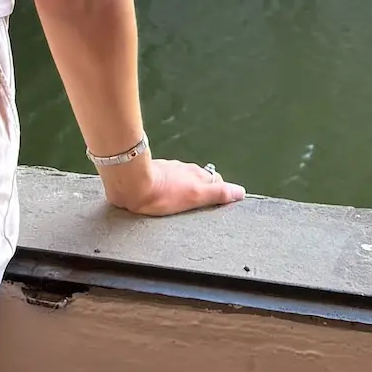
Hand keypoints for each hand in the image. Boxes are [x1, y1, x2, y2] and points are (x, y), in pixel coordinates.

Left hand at [101, 157, 243, 216]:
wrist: (131, 183)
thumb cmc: (164, 193)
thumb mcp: (195, 196)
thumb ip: (217, 193)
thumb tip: (240, 192)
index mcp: (196, 175)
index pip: (215, 182)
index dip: (218, 191)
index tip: (218, 201)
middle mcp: (184, 169)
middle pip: (199, 178)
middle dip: (203, 188)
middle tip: (201, 202)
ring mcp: (168, 169)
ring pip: (183, 177)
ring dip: (185, 186)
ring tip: (182, 200)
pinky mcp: (152, 172)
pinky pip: (166, 178)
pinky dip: (169, 185)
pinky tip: (163, 194)